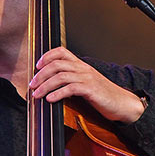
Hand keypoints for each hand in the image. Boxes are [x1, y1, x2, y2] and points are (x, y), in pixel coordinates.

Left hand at [29, 47, 145, 123]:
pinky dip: (58, 93)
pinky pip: (71, 88)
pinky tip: (50, 100)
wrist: (123, 103)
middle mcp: (83, 69)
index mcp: (81, 65)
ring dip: (45, 85)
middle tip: (31, 85)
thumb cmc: (103, 95)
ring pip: (61, 76)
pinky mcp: (91, 90)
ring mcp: (87, 78)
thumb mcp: (86, 84)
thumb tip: (52, 85)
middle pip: (57, 64)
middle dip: (41, 74)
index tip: (37, 66)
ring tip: (36, 94)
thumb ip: (72, 80)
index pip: (62, 51)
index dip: (47, 56)